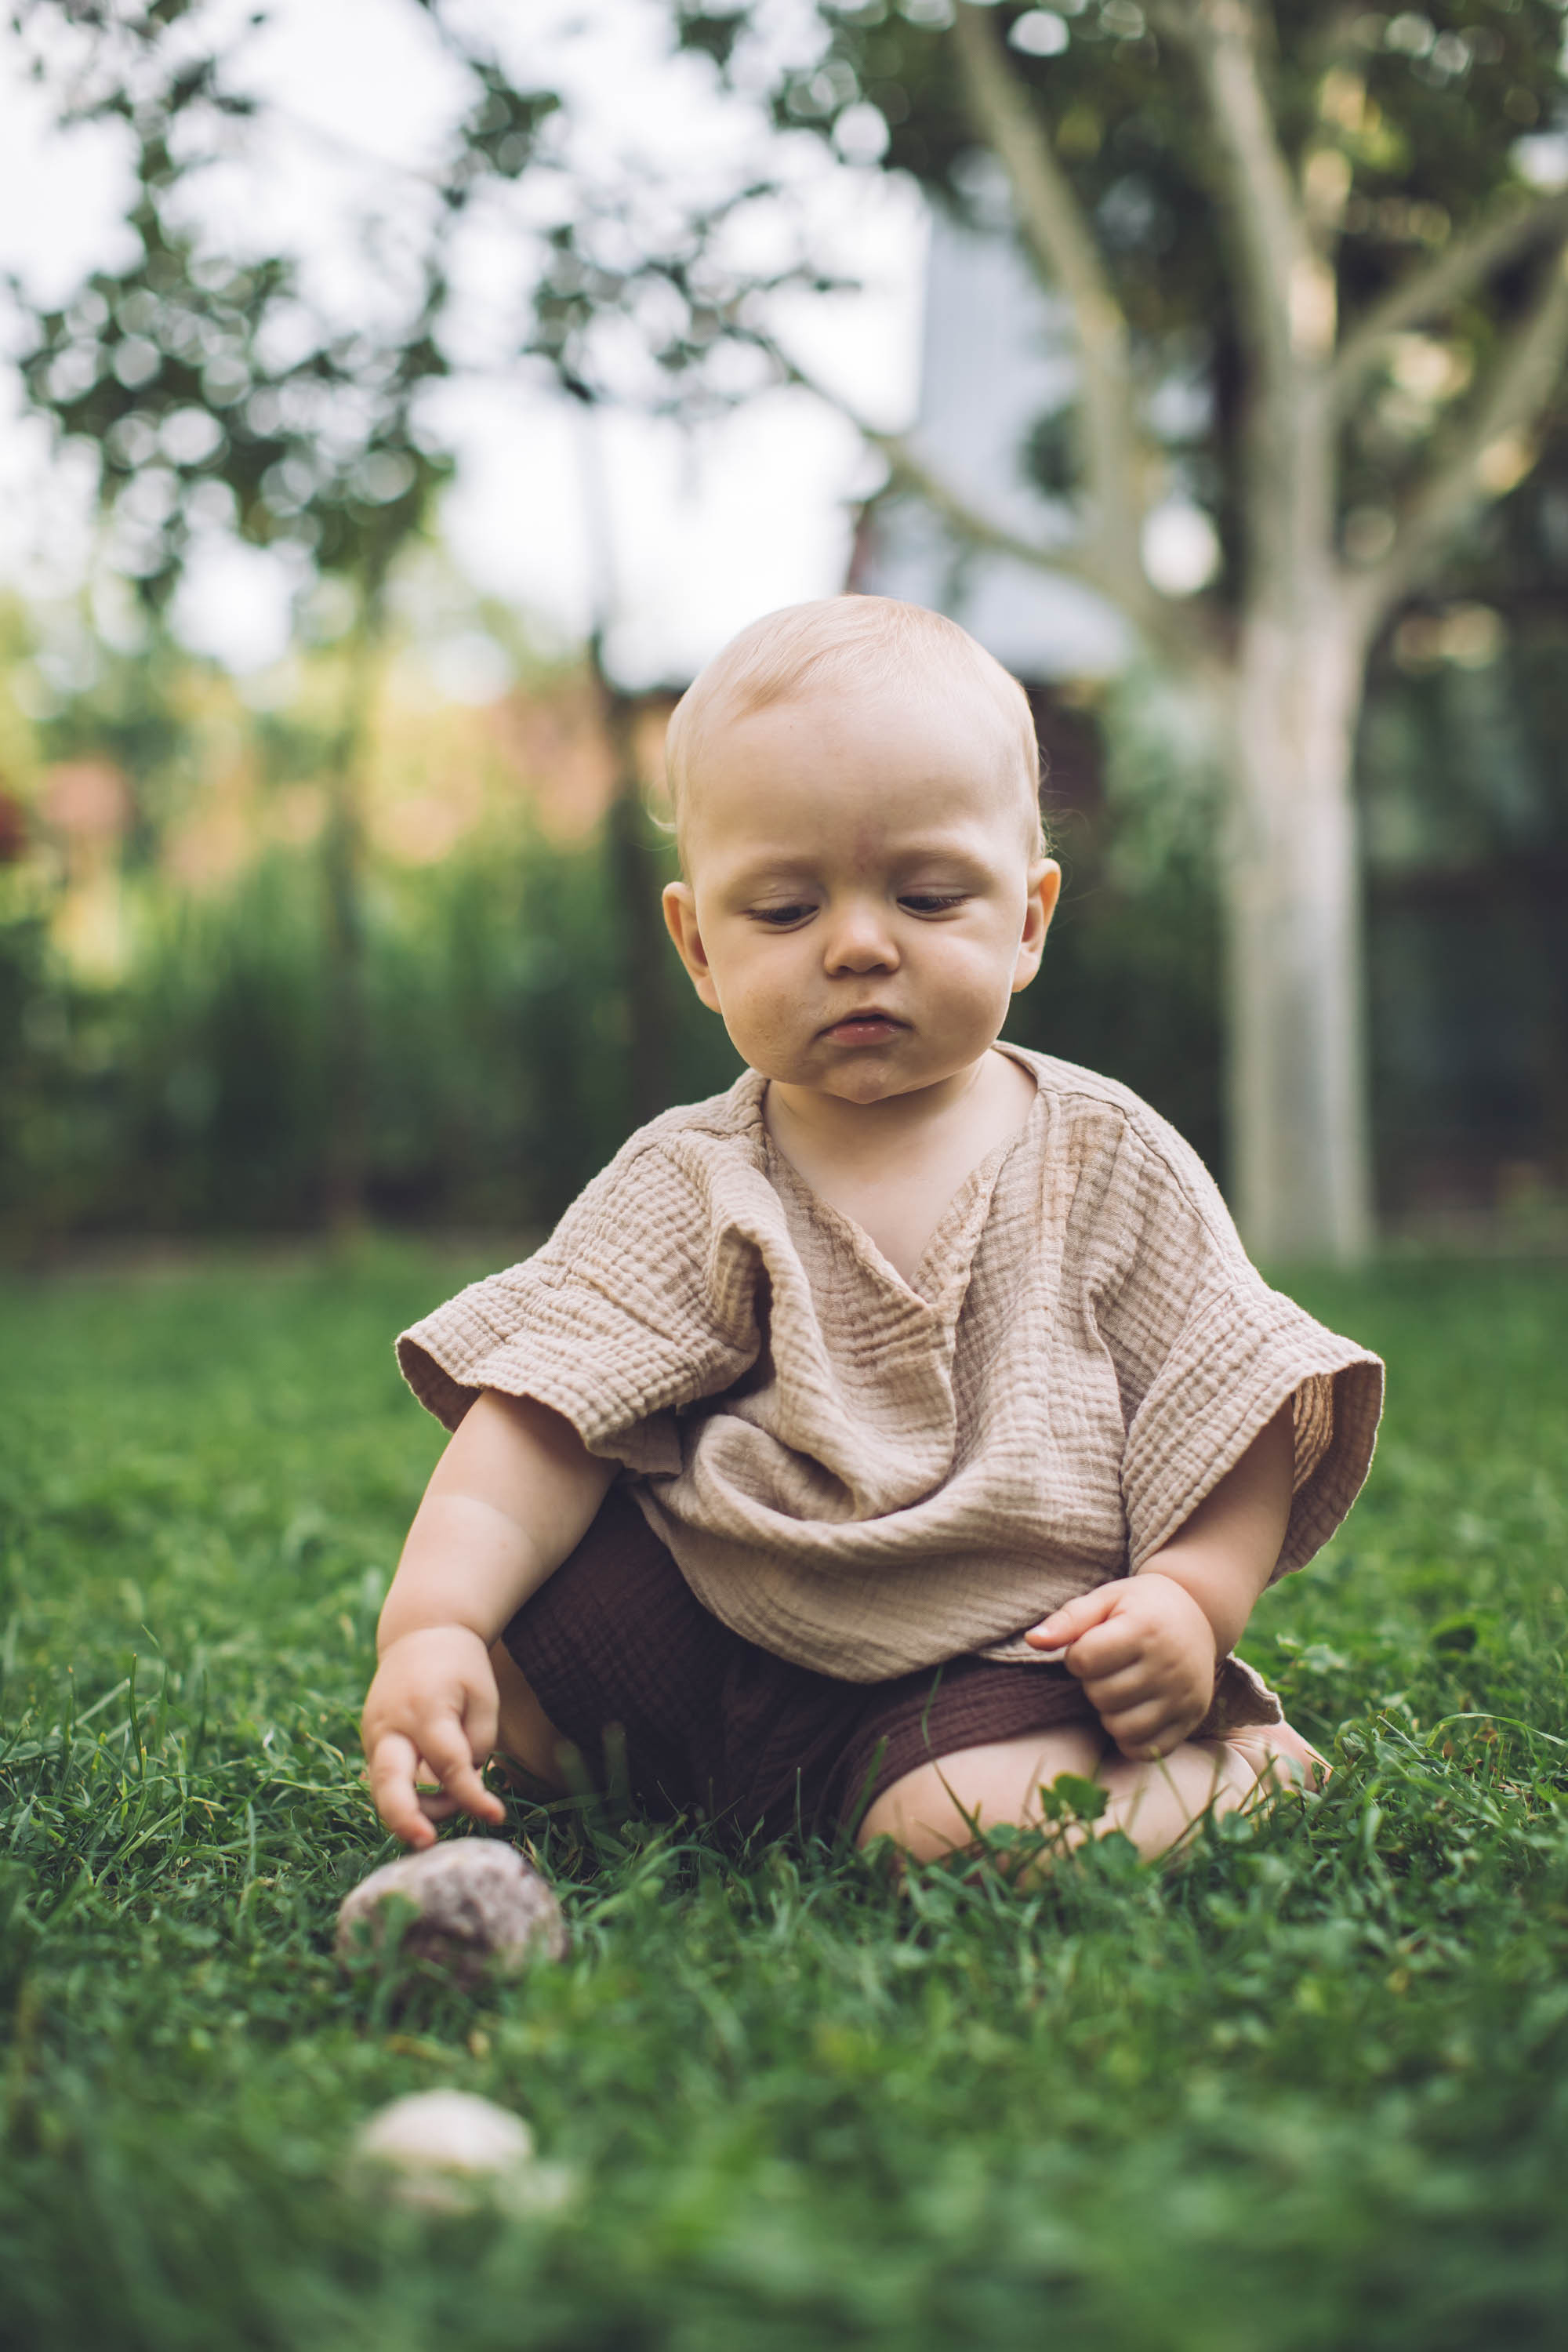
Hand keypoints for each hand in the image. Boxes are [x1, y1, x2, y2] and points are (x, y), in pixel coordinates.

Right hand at [361, 1625, 506, 1847]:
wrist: (418, 1634)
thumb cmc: (460, 1666)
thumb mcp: (483, 1695)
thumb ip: (477, 1742)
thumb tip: (463, 1785)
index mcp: (425, 1709)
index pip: (449, 1764)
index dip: (472, 1795)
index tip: (495, 1815)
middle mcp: (391, 1725)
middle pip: (391, 1782)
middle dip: (406, 1819)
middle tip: (426, 1843)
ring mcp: (373, 1736)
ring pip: (383, 1790)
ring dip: (413, 1812)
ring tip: (451, 1804)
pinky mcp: (370, 1744)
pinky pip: (385, 1782)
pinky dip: (405, 1798)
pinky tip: (430, 1801)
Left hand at [1025, 1573, 1218, 1759]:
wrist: (1199, 1614)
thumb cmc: (1141, 1607)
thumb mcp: (1106, 1599)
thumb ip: (1069, 1619)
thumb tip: (1032, 1640)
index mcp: (1145, 1628)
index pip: (1084, 1660)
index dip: (1077, 1655)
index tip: (1092, 1645)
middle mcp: (1169, 1665)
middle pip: (1101, 1696)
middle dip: (1093, 1684)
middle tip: (1108, 1668)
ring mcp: (1183, 1696)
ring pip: (1122, 1728)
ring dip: (1109, 1713)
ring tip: (1119, 1690)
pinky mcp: (1191, 1719)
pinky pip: (1147, 1750)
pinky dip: (1131, 1739)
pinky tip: (1132, 1713)